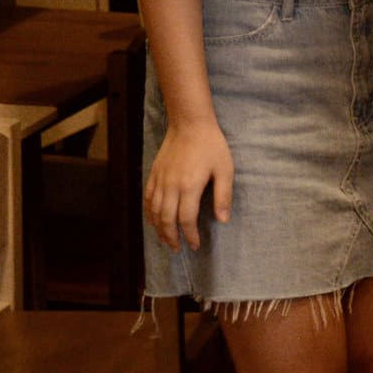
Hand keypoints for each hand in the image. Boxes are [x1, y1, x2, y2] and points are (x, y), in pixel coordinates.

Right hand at [143, 118, 232, 251]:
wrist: (190, 124)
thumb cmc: (212, 146)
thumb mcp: (225, 170)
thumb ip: (223, 196)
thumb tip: (223, 220)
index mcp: (189, 187)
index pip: (186, 219)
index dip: (190, 235)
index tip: (194, 246)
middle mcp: (170, 187)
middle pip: (166, 220)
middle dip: (172, 237)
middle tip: (178, 248)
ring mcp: (159, 181)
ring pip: (154, 212)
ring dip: (159, 229)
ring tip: (166, 240)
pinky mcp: (153, 175)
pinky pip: (147, 199)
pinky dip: (149, 214)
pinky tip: (153, 221)